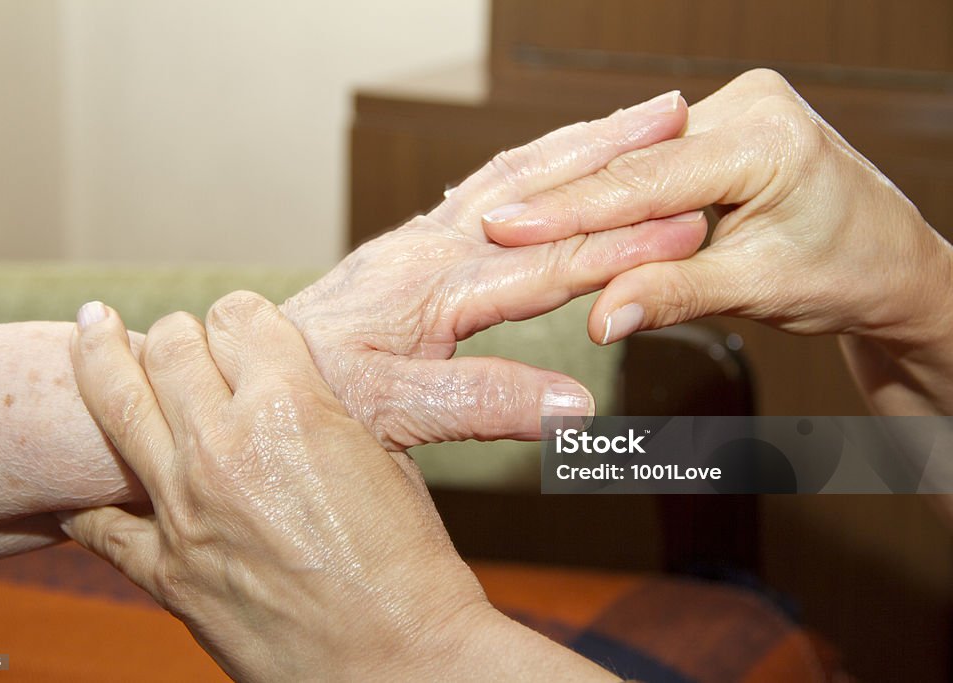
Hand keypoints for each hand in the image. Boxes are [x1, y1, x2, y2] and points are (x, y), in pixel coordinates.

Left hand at [58, 294, 615, 681]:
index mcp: (293, 407)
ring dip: (104, 356)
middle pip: (170, 344)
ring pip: (116, 400)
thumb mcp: (384, 461)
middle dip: (182, 332)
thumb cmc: (411, 569)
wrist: (398, 664)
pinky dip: (86, 494)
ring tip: (92, 330)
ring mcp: (184, 510)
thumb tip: (290, 393)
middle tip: (184, 337)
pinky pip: (96, 519)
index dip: (245, 315)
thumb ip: (325, 413)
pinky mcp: (165, 572)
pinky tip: (80, 476)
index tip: (245, 325)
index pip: (239, 316)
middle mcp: (225, 446)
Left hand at [283, 91, 706, 449]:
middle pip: (535, 186)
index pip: (545, 260)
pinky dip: (537, 162)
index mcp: (432, 285)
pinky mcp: (415, 243)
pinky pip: (486, 185)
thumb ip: (481, 402)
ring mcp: (421, 237)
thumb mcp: (392, 410)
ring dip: (578, 141)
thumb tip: (574, 404)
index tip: (684, 229)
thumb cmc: (312, 392)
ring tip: (637, 114)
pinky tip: (560, 153)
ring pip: (513, 172)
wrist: (253, 372)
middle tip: (674, 117)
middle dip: (610, 152)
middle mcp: (429, 245)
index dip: (620, 246)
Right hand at [482, 69, 952, 353]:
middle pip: (633, 164)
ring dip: (579, 196)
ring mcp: (735, 111)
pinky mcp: (722, 129)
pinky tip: (559, 207)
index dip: (571, 209)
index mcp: (768, 138)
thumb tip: (600, 317)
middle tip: (490, 223)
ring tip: (511, 218)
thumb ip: (672, 295)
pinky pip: (651, 162)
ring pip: (635, 162)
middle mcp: (750, 108)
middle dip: (562, 200)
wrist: (888, 265)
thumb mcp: (758, 288)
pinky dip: (610, 193)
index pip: (646, 178)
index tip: (508, 226)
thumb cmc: (846, 272)